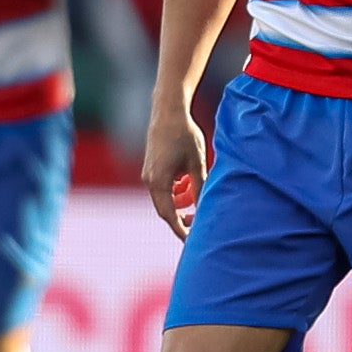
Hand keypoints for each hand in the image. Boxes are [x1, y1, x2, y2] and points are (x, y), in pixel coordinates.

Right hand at [143, 105, 209, 240]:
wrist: (168, 111)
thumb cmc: (185, 135)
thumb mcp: (197, 164)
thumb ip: (200, 188)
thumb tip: (204, 210)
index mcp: (159, 183)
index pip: (169, 216)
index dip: (181, 230)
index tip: (191, 241)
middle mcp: (149, 180)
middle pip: (165, 209)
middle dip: (180, 217)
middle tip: (195, 223)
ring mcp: (148, 173)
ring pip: (164, 198)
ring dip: (179, 200)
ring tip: (194, 190)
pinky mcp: (151, 167)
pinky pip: (162, 187)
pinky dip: (174, 189)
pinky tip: (186, 178)